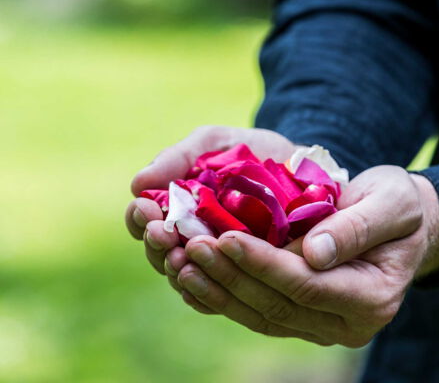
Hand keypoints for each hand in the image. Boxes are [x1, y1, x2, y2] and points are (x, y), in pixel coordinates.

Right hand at [124, 125, 296, 281]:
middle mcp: (192, 241)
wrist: (298, 165)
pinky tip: (203, 288)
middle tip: (162, 236)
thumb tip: (137, 183)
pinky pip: (220, 297)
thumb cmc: (249, 152)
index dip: (140, 219)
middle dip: (157, 247)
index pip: (146, 223)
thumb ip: (177, 157)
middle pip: (162, 255)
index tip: (145, 210)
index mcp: (178, 212)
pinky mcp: (246, 277)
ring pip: (188, 279)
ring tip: (181, 260)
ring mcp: (219, 262)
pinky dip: (207, 295)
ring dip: (178, 272)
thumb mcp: (212, 144)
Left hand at [172, 166, 438, 346]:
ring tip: (181, 263)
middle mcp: (345, 323)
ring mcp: (321, 325)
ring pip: (261, 315)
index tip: (226, 238)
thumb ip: (357, 227)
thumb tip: (313, 253)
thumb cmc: (398, 207)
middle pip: (277, 305)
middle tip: (190, 247)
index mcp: (371, 297)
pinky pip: (257, 313)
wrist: (398, 225)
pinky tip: (193, 278)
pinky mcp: (301, 318)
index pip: (307, 285)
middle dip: (231, 277)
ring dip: (218, 290)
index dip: (264, 264)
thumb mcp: (391, 203)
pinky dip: (223, 297)